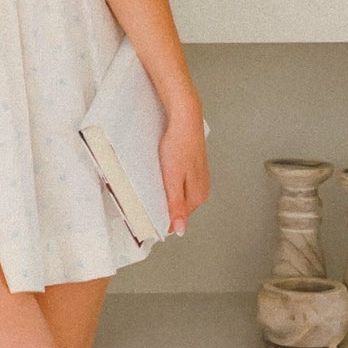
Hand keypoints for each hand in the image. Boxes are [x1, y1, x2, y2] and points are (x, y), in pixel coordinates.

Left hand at [158, 91, 209, 235]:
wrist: (184, 118)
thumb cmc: (179, 145)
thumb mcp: (173, 179)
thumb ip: (176, 205)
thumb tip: (180, 229)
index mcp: (198, 196)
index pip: (178, 219)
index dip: (162, 219)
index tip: (147, 217)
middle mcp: (201, 188)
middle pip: (178, 207)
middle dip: (164, 205)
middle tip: (146, 198)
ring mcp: (198, 177)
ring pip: (178, 193)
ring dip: (165, 192)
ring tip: (153, 184)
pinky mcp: (192, 167)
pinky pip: (178, 181)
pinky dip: (168, 181)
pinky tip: (161, 173)